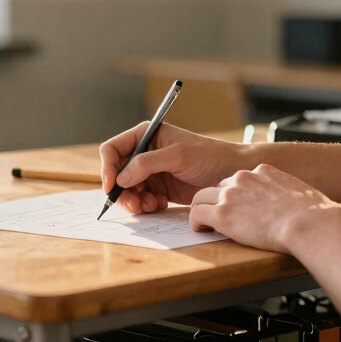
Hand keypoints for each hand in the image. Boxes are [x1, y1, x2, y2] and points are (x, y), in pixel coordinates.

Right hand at [100, 122, 250, 213]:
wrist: (233, 173)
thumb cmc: (210, 157)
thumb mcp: (178, 156)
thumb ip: (147, 164)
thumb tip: (121, 178)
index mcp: (146, 135)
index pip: (113, 149)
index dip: (107, 168)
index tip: (111, 187)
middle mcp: (145, 153)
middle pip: (117, 174)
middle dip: (121, 190)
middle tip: (133, 205)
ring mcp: (151, 172)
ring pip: (128, 190)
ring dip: (134, 201)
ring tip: (151, 205)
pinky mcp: (160, 188)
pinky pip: (141, 200)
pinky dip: (146, 206)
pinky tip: (160, 205)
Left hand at [189, 164, 340, 251]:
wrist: (309, 223)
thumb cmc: (313, 215)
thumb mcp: (301, 193)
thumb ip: (289, 194)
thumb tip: (297, 205)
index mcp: (262, 171)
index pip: (239, 179)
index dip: (235, 195)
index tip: (236, 207)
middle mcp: (243, 178)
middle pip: (217, 186)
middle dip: (215, 201)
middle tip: (216, 216)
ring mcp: (231, 195)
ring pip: (201, 197)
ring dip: (201, 210)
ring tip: (204, 223)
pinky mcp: (222, 214)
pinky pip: (197, 214)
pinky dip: (196, 222)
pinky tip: (200, 230)